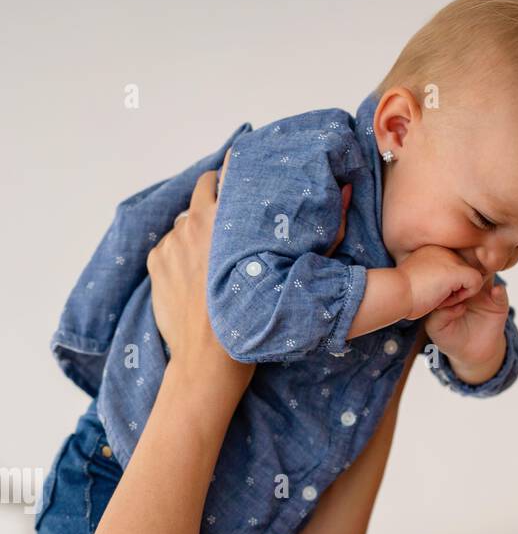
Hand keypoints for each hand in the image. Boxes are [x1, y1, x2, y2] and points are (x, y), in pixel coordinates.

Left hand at [149, 150, 351, 400]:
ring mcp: (171, 241)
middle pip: (203, 189)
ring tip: (210, 261)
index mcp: (226, 218)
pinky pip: (168, 248)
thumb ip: (326, 231)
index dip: (235, 173)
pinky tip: (192, 280)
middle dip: (214, 201)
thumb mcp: (293, 272)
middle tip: (227, 225)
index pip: (228, 172)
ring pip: (184, 223)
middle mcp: (194, 221)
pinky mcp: (156, 261)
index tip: (241, 177)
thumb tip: (345, 189)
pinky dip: (178, 259)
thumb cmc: (255, 320)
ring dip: (195, 234)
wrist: (208, 361)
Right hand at [396, 244, 483, 320]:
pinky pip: (477, 283)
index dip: (448, 284)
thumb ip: (434, 277)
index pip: (454, 266)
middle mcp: (444, 248)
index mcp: (433, 249)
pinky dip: (465, 296)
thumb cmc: (401, 294)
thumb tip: (449, 287)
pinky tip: (447, 298)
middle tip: (435, 296)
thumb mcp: (417, 280)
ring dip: (458, 294)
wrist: (394, 293)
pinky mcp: (458, 269)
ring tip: (438, 297)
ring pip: (471, 277)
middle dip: (455, 289)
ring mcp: (451, 257)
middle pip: (464, 271)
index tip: (431, 291)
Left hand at [423, 274, 509, 376]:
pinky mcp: (498, 304)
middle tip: (466, 267)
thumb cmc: (450, 337)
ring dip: (486, 274)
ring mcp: (485, 293)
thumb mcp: (437, 328)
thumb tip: (457, 304)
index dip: (451, 266)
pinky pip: (501, 294)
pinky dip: (500, 291)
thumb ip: (439, 315)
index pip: (452, 269)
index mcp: (452, 287)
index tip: (448, 265)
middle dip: (469, 264)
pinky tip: (496, 291)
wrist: (470, 354)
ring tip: (481, 278)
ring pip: (488, 275)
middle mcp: (469, 286)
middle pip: (471, 267)